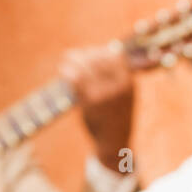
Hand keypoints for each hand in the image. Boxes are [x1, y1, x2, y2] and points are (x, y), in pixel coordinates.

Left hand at [59, 43, 133, 172]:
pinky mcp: (91, 104)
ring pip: (86, 68)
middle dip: (82, 54)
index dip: (98, 51)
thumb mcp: (123, 93)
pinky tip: (63, 73)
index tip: (88, 52)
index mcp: (129, 82)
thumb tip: (98, 50)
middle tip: (70, 56)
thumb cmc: (116, 115)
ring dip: (72, 61)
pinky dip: (68, 74)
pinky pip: (77, 81)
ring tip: (64, 63)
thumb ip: (114, 75)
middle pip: (98, 59)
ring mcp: (105, 95)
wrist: (115, 141)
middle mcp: (119, 87)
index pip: (114, 56)